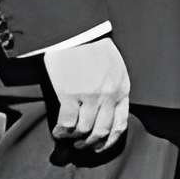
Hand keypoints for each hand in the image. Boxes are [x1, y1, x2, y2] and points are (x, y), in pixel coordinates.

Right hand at [39, 32, 130, 150]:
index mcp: (121, 89)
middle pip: (102, 131)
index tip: (99, 146)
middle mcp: (108, 95)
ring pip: (84, 131)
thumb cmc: (93, 47)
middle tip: (81, 146)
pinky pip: (67, 124)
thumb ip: (112, 88)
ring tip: (68, 139)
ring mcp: (90, 96)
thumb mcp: (114, 68)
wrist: (75, 31)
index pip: (120, 124)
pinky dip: (62, 132)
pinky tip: (58, 132)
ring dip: (75, 139)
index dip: (109, 141)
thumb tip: (103, 112)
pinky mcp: (70, 94)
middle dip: (91, 143)